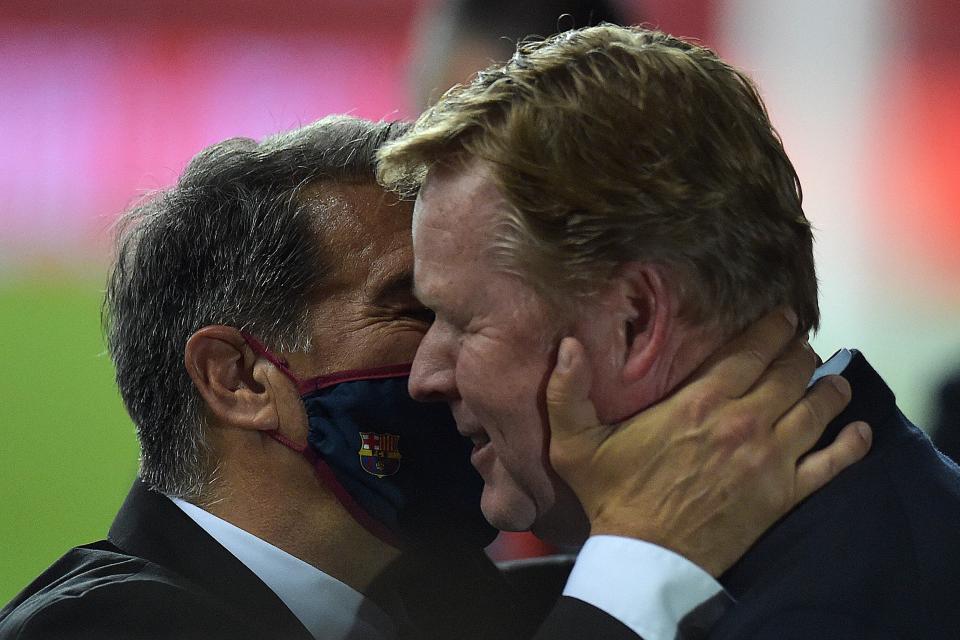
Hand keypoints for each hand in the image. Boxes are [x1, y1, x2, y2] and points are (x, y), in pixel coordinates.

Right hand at [546, 308, 871, 576]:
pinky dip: (851, 444)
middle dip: (800, 351)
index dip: (771, 328)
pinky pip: (831, 462)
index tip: (783, 316)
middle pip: (790, 371)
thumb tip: (566, 344)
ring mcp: (769, 457)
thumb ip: (567, 392)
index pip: (750, 351)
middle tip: (801, 344)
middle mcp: (742, 421)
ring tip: (832, 378)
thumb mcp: (575, 444)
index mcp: (698, 402)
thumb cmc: (613, 496)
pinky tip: (859, 432)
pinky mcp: (784, 493)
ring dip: (828, 387)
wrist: (646, 557)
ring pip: (816, 407)